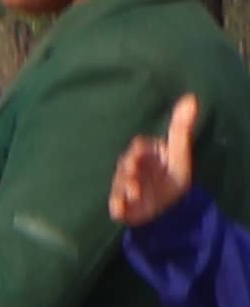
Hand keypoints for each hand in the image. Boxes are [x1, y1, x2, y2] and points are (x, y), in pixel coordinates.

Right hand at [112, 94, 205, 228]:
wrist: (171, 205)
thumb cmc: (174, 175)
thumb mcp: (180, 152)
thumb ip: (181, 127)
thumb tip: (191, 98)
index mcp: (143, 153)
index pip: (139, 146)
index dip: (140, 150)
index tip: (141, 153)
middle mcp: (130, 167)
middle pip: (125, 164)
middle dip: (129, 168)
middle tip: (134, 171)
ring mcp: (123, 186)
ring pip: (120, 183)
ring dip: (125, 187)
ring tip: (135, 192)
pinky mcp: (122, 204)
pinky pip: (116, 204)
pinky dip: (117, 206)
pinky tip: (120, 208)